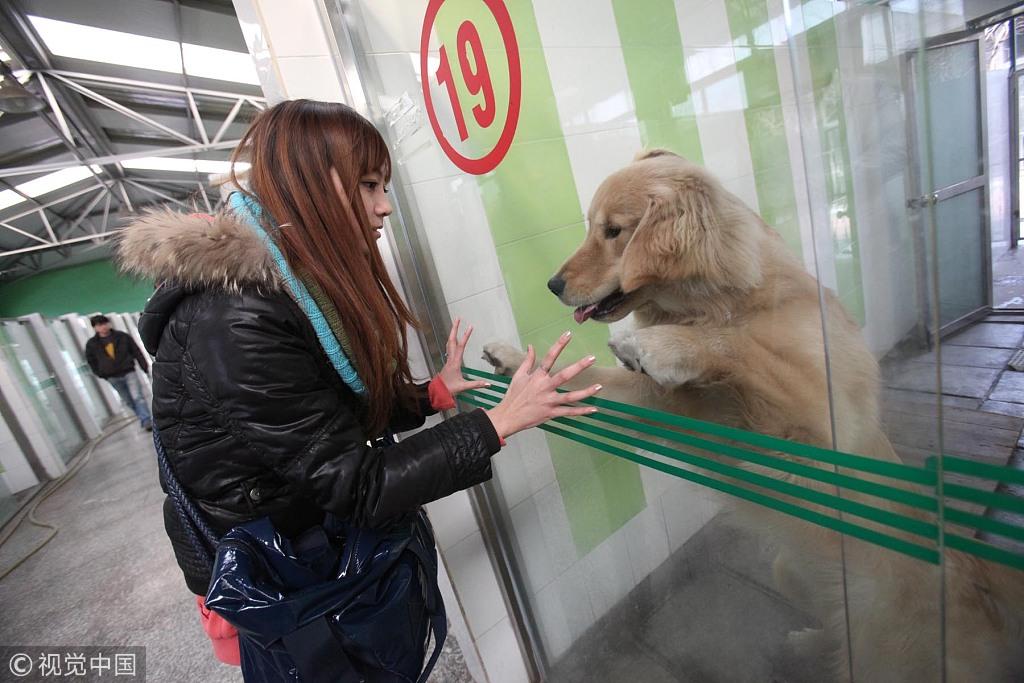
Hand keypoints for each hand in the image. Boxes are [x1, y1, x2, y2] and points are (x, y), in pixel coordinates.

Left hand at [437, 318, 490, 396]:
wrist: (437, 392)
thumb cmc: (449, 389)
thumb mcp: (463, 387)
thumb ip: (476, 385)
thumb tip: (489, 384)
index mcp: (455, 362)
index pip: (461, 346)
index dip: (466, 336)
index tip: (470, 326)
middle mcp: (450, 358)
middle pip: (452, 340)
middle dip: (455, 329)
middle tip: (458, 318)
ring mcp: (448, 359)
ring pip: (449, 343)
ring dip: (452, 333)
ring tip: (455, 324)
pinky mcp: (447, 361)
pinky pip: (449, 347)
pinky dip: (451, 340)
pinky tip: (453, 339)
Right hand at [485, 331, 601, 439]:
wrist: (508, 416)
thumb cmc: (514, 396)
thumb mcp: (519, 375)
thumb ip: (527, 360)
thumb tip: (531, 346)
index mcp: (537, 376)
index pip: (549, 357)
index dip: (559, 345)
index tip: (568, 334)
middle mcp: (544, 387)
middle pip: (564, 375)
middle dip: (579, 366)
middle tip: (592, 358)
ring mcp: (549, 401)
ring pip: (570, 397)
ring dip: (586, 392)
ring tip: (599, 387)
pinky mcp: (550, 413)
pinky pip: (568, 412)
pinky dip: (581, 411)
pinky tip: (593, 409)